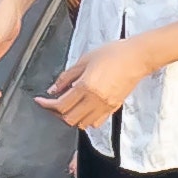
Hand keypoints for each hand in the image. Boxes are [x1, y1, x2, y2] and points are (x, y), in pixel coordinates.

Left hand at [42, 24, 177, 135]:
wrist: (137, 57)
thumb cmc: (113, 53)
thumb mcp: (84, 60)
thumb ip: (66, 76)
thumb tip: (53, 90)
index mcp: (86, 86)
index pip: (60, 105)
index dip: (46, 105)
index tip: (40, 101)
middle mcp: (96, 100)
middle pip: (69, 119)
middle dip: (57, 113)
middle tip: (52, 103)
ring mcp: (106, 106)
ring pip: (82, 124)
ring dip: (71, 117)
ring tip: (68, 105)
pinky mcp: (114, 108)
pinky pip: (96, 122)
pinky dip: (86, 119)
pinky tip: (83, 108)